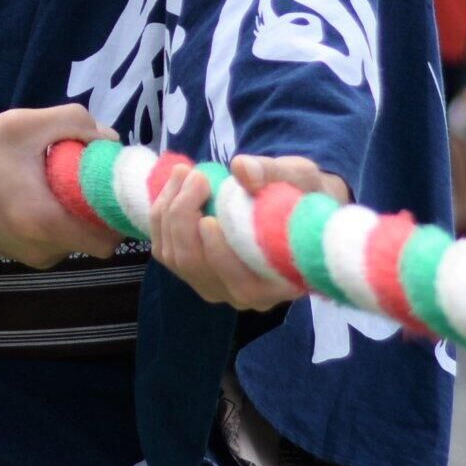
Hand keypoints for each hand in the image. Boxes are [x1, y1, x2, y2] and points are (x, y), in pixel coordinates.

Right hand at [0, 104, 119, 273]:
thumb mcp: (22, 124)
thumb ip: (73, 122)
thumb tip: (110, 139)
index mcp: (45, 222)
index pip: (109, 239)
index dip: (118, 211)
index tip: (111, 181)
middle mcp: (44, 250)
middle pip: (97, 233)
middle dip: (98, 204)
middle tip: (84, 171)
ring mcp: (35, 257)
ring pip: (78, 234)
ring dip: (78, 209)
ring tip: (55, 178)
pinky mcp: (26, 255)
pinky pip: (60, 237)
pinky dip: (60, 216)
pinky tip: (40, 192)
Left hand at [144, 153, 348, 309]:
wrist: (294, 207)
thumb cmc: (303, 197)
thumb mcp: (303, 179)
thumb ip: (275, 174)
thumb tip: (242, 169)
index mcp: (280, 284)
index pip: (242, 284)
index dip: (219, 255)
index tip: (208, 219)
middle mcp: (246, 296)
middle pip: (199, 267)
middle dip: (185, 219)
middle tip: (195, 176)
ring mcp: (217, 287)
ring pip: (176, 259)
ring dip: (169, 212)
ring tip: (183, 173)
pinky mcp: (195, 273)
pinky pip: (166, 251)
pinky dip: (162, 217)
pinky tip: (175, 186)